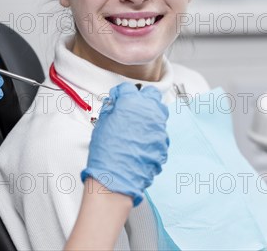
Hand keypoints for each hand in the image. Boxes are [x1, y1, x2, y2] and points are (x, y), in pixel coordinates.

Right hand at [81, 82, 168, 205]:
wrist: (116, 179)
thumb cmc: (107, 153)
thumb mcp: (102, 124)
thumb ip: (111, 108)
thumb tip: (115, 104)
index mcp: (132, 103)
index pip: (129, 89)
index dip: (121, 93)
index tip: (118, 99)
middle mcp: (150, 112)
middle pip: (152, 95)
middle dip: (142, 99)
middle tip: (131, 108)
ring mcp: (159, 128)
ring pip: (159, 113)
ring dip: (149, 116)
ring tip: (136, 127)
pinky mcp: (164, 143)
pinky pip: (159, 133)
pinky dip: (151, 134)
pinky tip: (140, 142)